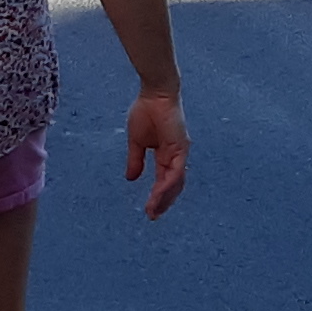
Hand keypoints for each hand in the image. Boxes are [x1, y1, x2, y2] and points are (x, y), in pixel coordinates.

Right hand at [122, 88, 188, 220]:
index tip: (149, 211)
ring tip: (153, 211)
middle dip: (163, 203)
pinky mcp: (180, 148)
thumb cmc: (146, 111)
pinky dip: (167, 185)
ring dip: (164, 198)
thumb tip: (131, 178)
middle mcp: (176, 157)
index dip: (158, 196)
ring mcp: (180, 153)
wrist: (154, 94)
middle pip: (173, 186)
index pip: (164, 181)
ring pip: (175, 183)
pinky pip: (175, 172)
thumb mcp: (136, 141)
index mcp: (166, 155)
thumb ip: (135, 160)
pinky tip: (157, 195)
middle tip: (152, 217)